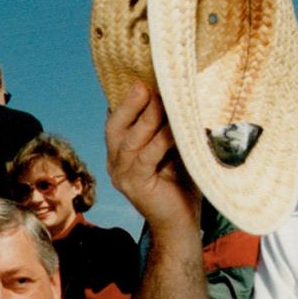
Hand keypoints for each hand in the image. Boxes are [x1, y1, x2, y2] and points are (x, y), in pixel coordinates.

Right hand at [105, 81, 200, 237]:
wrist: (182, 223)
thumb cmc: (180, 183)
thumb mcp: (171, 148)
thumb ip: (166, 126)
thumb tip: (176, 92)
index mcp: (120, 152)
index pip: (116, 120)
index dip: (125, 98)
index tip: (141, 75)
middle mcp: (115, 162)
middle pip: (115, 126)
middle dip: (131, 103)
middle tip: (146, 84)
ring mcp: (122, 176)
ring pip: (131, 140)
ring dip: (149, 118)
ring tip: (165, 100)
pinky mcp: (135, 185)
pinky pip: (147, 156)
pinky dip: (161, 140)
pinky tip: (175, 128)